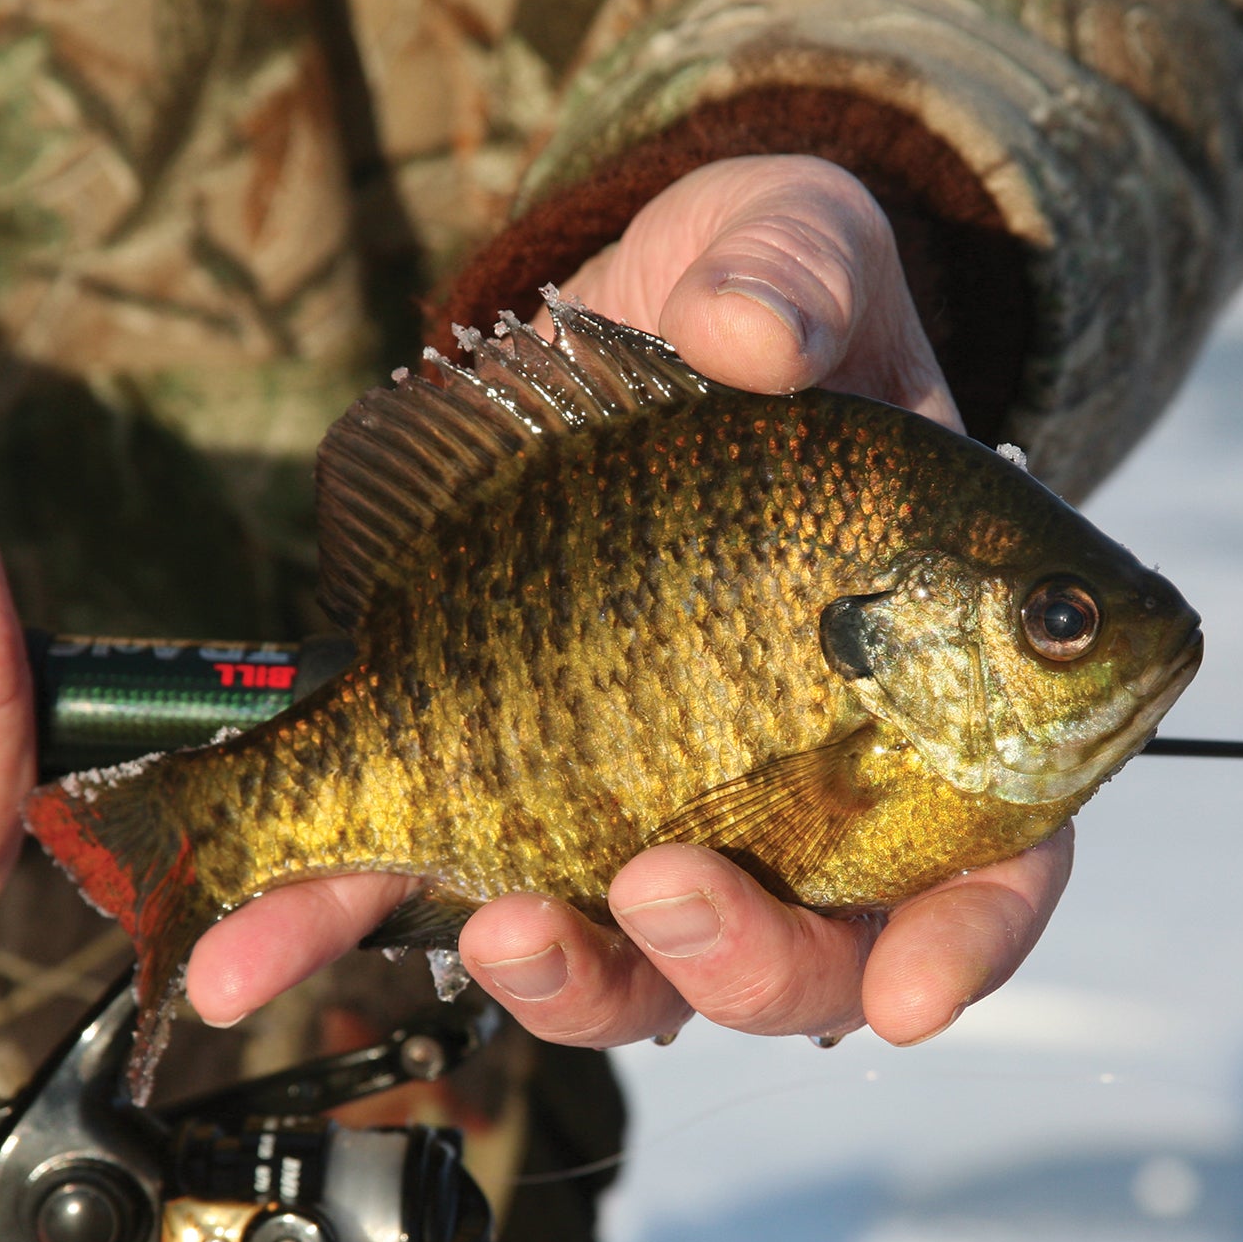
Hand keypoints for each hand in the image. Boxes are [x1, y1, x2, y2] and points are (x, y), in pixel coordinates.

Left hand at [189, 155, 1069, 1046]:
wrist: (620, 310)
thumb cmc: (766, 295)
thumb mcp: (807, 248)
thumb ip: (802, 278)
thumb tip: (751, 334)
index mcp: (923, 685)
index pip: (993, 850)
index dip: (966, 938)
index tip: (906, 993)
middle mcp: (799, 783)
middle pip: (806, 950)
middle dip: (740, 964)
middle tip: (665, 890)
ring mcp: (645, 800)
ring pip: (632, 965)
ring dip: (569, 980)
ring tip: (496, 928)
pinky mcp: (489, 772)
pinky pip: (414, 874)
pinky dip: (330, 927)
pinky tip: (249, 960)